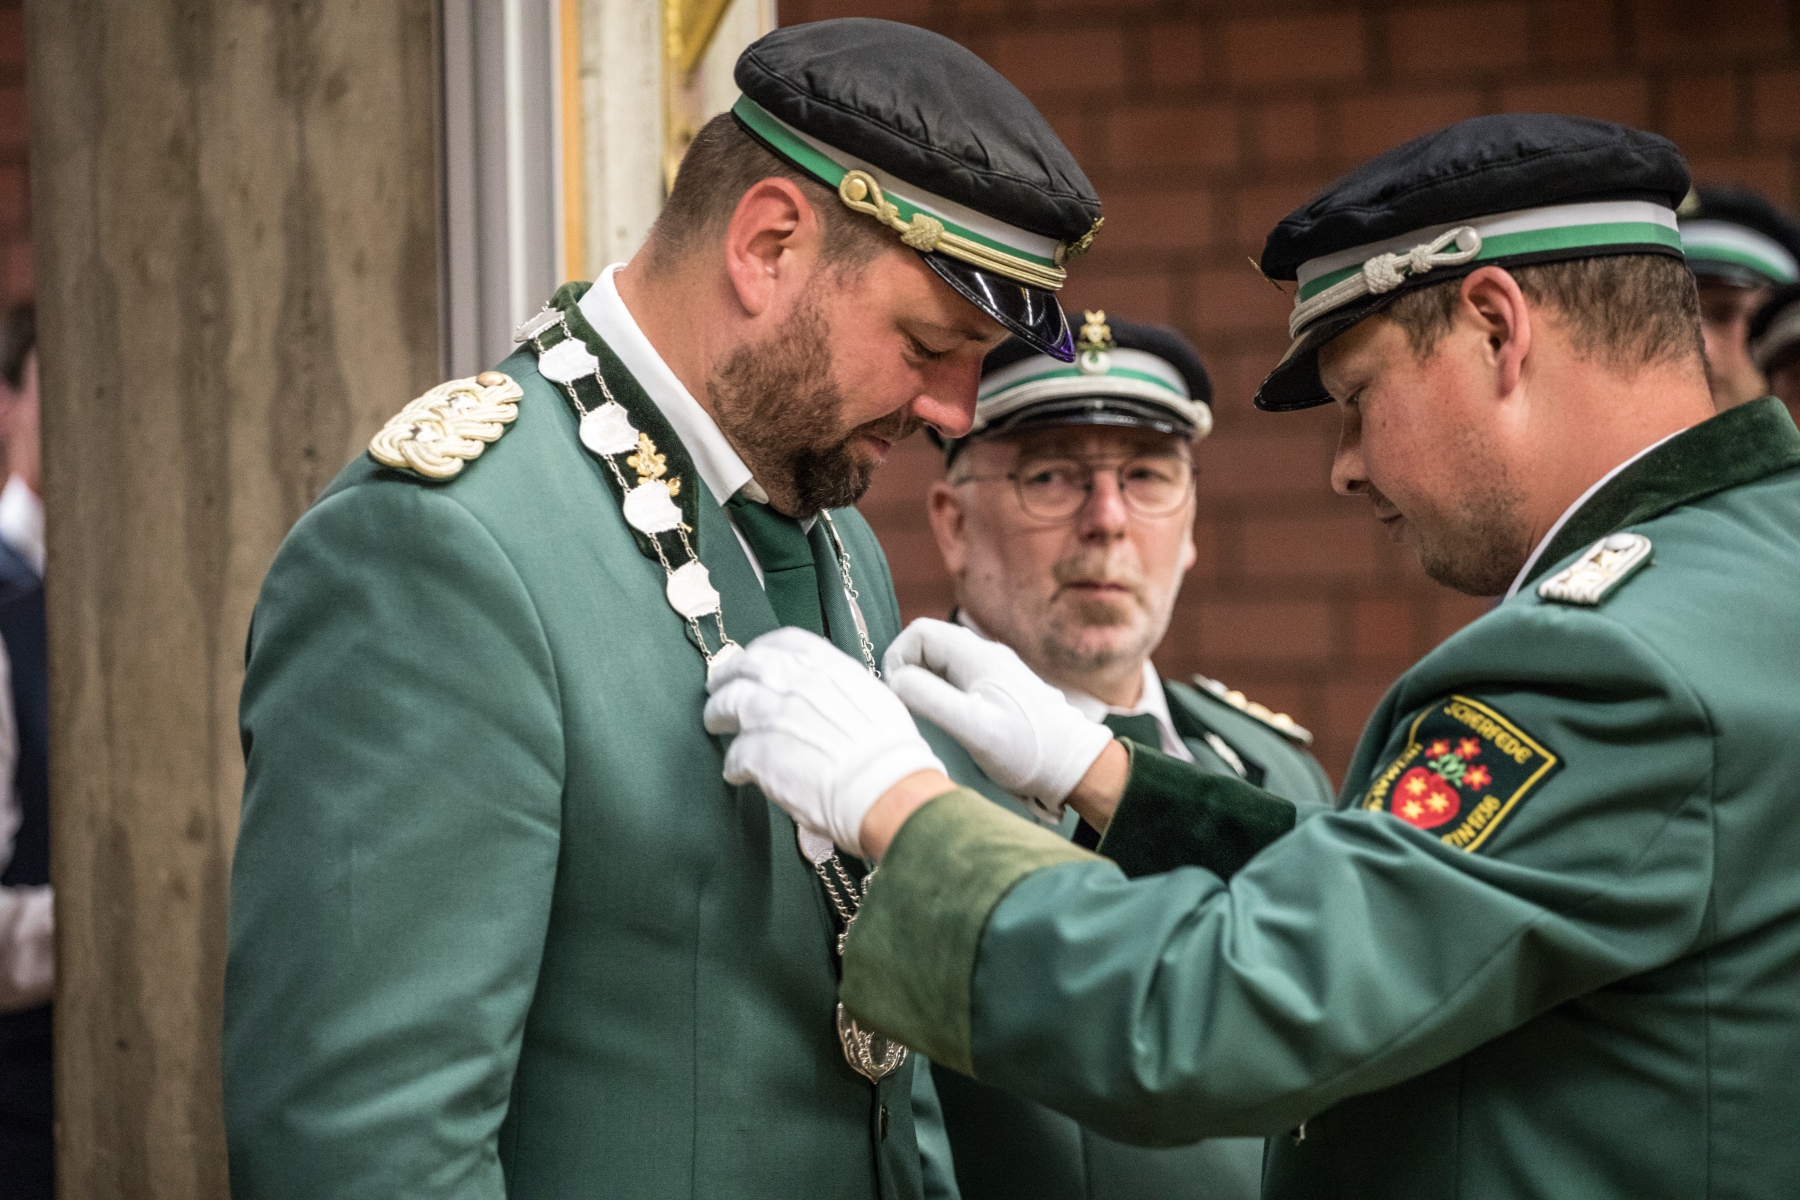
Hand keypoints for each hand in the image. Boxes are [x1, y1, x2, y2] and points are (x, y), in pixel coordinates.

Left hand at [704, 627, 945, 856]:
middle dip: (727, 676)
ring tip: (715, 723)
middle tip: (717, 687)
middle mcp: (794, 682)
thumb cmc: (891, 752)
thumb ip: (840, 689)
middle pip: (745, 666)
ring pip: (727, 704)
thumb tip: (826, 696)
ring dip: (717, 714)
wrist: (886, 787)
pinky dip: (732, 764)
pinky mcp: (757, 753)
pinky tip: (736, 773)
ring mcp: (772, 715)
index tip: (753, 656)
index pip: (783, 642)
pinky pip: (734, 755)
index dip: (762, 648)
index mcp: (826, 665)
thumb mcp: (872, 699)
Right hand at [883, 619, 1112, 819]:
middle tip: (906, 706)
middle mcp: (984, 654)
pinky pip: (955, 677)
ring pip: (941, 661)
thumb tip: (897, 679)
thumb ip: (932, 700)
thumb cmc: (1027, 749)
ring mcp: (992, 670)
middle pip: (928, 644)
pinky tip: (946, 720)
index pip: (919, 632)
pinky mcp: (996, 688)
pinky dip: (940, 691)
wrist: (1072, 765)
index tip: (896, 693)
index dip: (898, 657)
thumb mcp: (974, 729)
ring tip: (924, 715)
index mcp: (977, 655)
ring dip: (923, 681)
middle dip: (907, 669)